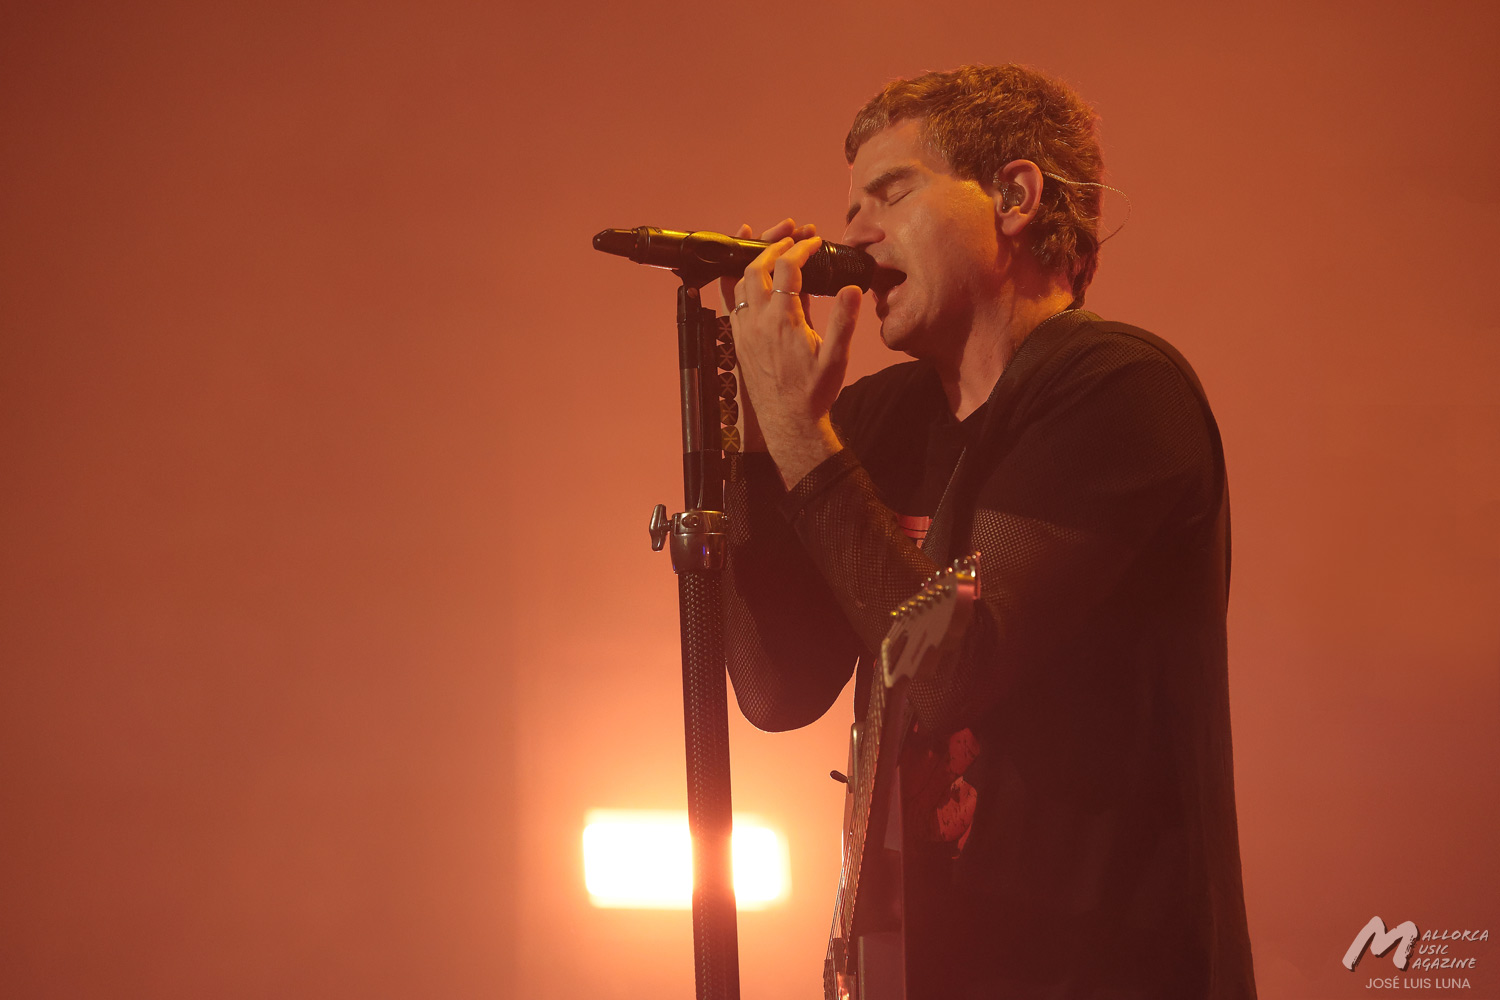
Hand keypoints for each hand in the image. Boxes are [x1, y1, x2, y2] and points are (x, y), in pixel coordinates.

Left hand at [721, 218, 862, 486]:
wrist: (789, 422)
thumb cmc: (814, 392)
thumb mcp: (836, 358)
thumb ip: (843, 320)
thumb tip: (851, 287)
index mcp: (782, 321)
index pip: (788, 268)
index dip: (802, 248)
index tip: (816, 241)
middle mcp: (757, 321)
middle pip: (757, 266)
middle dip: (775, 243)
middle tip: (794, 231)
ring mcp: (743, 328)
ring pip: (739, 279)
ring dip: (755, 256)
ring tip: (770, 239)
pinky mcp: (738, 337)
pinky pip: (729, 298)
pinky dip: (735, 276)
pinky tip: (745, 267)